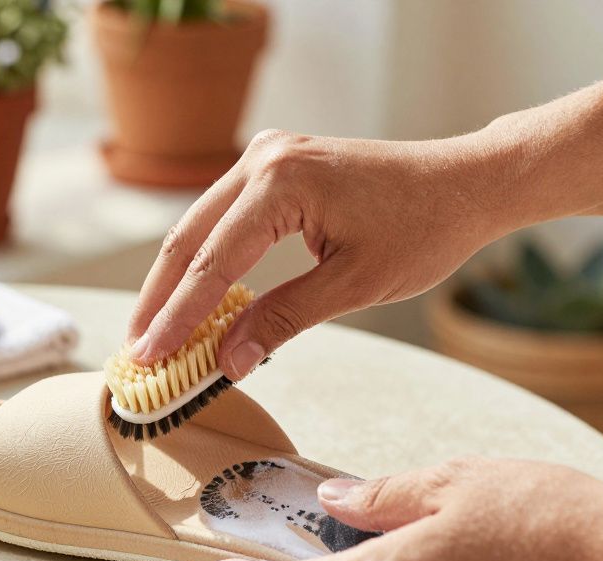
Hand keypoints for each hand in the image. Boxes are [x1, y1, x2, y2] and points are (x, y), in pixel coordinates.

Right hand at [126, 129, 513, 374]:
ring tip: (153, 332)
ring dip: (176, 281)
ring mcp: (266, 156)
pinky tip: (191, 296)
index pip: (212, 264)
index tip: (149, 360)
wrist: (465, 183)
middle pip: (188, 239)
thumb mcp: (354, 285)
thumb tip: (227, 362)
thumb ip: (283, 320)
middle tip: (137, 353)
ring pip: (199, 227)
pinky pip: (224, 217)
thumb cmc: (424, 229)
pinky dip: (205, 259)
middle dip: (160, 300)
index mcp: (282, 182)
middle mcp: (264, 158)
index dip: (177, 319)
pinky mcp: (275, 165)